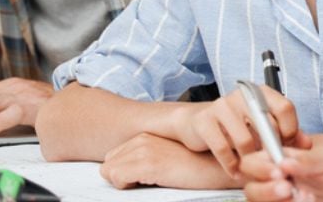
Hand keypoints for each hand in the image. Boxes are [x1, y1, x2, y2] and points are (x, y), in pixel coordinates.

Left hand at [100, 133, 236, 189]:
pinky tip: (151, 182)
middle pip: (108, 165)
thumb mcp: (165, 159)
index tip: (141, 179)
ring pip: (109, 172)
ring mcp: (144, 149)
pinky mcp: (148, 162)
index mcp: (144, 137)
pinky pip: (118, 177)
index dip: (123, 173)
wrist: (214, 167)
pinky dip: (128, 186)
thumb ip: (145, 160)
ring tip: (150, 182)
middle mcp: (141, 139)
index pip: (113, 158)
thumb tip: (124, 175)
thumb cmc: (192, 168)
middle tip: (146, 181)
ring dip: (125, 182)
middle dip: (121, 177)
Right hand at [183, 86, 306, 178]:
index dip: (290, 131)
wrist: (200, 122)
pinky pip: (223, 149)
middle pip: (267, 126)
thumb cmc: (237, 124)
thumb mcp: (264, 125)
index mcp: (261, 92)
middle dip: (270, 150)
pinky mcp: (205, 121)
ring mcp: (222, 105)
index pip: (285, 107)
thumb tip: (307, 144)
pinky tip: (235, 170)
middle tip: (270, 163)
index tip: (287, 146)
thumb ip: (287, 133)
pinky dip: (231, 165)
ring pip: (245, 141)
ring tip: (251, 167)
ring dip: (249, 160)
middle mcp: (242, 95)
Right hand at [240, 145, 322, 201]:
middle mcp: (281, 185)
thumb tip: (284, 161)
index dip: (259, 165)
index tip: (276, 168)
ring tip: (297, 196)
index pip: (255, 163)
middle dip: (264, 188)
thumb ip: (307, 159)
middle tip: (285, 186)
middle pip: (251, 189)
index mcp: (284, 164)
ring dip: (271, 199)